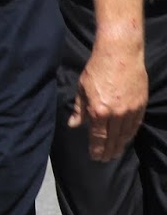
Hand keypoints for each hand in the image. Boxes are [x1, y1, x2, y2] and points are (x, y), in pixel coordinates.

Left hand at [70, 32, 146, 160]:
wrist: (120, 54)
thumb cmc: (97, 69)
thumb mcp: (82, 88)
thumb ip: (79, 109)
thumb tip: (73, 125)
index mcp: (99, 110)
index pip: (98, 136)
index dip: (96, 149)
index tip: (95, 157)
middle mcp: (116, 114)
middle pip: (113, 139)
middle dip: (108, 151)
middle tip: (105, 160)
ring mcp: (131, 110)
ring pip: (126, 134)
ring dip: (120, 145)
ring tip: (115, 153)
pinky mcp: (141, 105)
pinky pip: (136, 125)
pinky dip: (130, 134)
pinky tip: (126, 139)